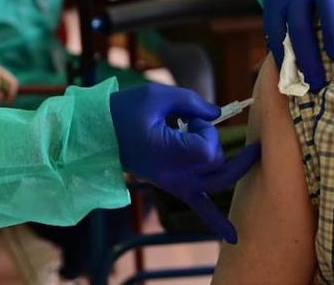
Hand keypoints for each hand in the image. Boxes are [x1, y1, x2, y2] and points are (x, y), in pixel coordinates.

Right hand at [110, 84, 261, 242]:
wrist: (100, 134)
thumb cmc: (125, 111)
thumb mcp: (157, 96)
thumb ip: (191, 102)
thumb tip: (216, 114)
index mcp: (166, 153)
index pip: (206, 150)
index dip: (206, 130)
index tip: (189, 119)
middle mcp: (173, 175)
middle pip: (216, 166)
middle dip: (214, 142)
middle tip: (196, 124)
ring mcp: (174, 184)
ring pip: (216, 183)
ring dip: (221, 162)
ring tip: (198, 138)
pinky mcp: (173, 186)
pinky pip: (199, 208)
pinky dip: (217, 222)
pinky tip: (234, 238)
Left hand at [263, 0, 333, 91]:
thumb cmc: (289, 1)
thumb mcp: (278, 13)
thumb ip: (284, 39)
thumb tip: (293, 81)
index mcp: (279, 2)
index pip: (277, 30)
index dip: (286, 57)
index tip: (298, 82)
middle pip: (300, 20)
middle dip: (308, 52)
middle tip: (318, 79)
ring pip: (328, 1)